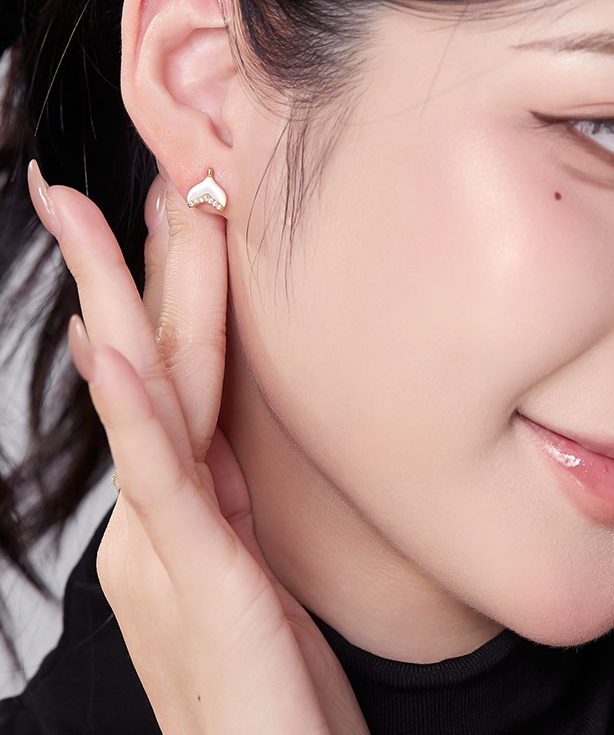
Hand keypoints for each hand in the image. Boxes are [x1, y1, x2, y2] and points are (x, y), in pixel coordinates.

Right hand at [27, 161, 369, 734]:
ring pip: (147, 401)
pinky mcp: (197, 581)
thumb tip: (205, 435)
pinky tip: (110, 351)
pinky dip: (135, 414)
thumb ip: (221, 499)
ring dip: (123, 303)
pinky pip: (161, 482)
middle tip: (77, 190)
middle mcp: (152, 516)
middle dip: (113, 271)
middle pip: (140, 369)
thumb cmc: (274, 688)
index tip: (150, 216)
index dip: (153, 294)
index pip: (162, 378)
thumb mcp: (250, 572)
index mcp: (173, 508)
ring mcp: (162, 546)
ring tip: (94, 220)